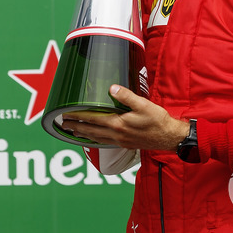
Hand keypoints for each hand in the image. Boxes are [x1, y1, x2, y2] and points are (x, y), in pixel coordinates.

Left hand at [60, 85, 188, 150]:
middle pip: (91, 131)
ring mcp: (120, 141)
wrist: (169, 137)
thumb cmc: (157, 120)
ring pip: (96, 138)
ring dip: (83, 135)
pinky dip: (95, 140)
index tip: (66, 115)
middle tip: (63, 124)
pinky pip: (105, 142)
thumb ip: (126, 96)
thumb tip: (111, 88)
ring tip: (73, 132)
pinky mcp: (125, 144)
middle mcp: (116, 134)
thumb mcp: (143, 104)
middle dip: (76, 127)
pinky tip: (93, 138)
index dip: (78, 117)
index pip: (93, 119)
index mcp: (118, 124)